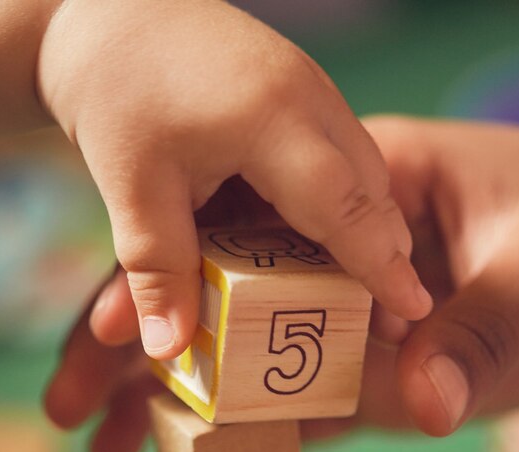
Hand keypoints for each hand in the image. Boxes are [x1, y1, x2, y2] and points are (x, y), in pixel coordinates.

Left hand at [37, 0, 430, 360]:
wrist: (103, 7)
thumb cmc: (113, 89)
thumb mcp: (129, 186)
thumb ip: (156, 271)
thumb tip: (169, 350)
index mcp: (272, 119)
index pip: (345, 204)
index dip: (380, 262)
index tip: (415, 306)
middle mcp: (308, 96)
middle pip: (369, 187)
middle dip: (382, 250)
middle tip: (385, 313)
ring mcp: (308, 84)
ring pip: (358, 166)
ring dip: (358, 223)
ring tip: (350, 281)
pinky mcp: (298, 84)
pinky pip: (334, 148)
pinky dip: (331, 195)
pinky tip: (305, 231)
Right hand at [46, 116, 518, 451]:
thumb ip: (479, 329)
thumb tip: (416, 403)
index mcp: (365, 188)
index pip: (244, 228)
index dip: (169, 279)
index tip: (113, 334)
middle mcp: (347, 254)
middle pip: (225, 303)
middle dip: (145, 356)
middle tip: (72, 413)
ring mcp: (366, 321)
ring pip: (258, 366)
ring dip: (186, 411)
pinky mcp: (398, 377)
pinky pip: (320, 415)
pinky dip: (267, 449)